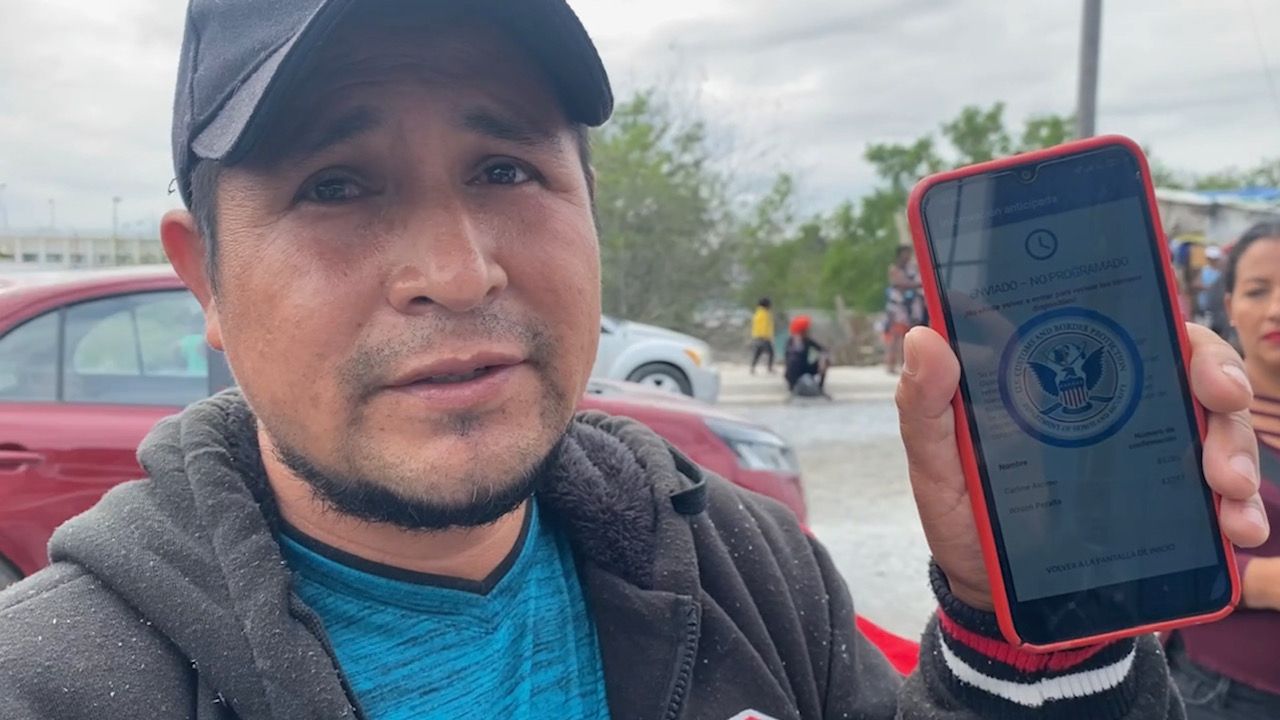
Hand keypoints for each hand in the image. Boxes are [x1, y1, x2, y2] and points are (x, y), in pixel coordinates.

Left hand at [897, 323, 1269, 609]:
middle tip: (1221, 405)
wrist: (989, 592)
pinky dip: (1239, 508)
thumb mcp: (935, 462)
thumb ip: (925, 405)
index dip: (1169, 326)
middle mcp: (1115, 404)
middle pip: (1187, 367)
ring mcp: (1146, 452)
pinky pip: (1219, 495)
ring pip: (1216, 426)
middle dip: (1220, 381)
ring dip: (1237, 449)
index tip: (1193, 354)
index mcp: (1062, 376)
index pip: (1129, 325)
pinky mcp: (1167, 503)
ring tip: (1230, 491)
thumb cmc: (962, 511)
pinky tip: (1237, 528)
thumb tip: (923, 335)